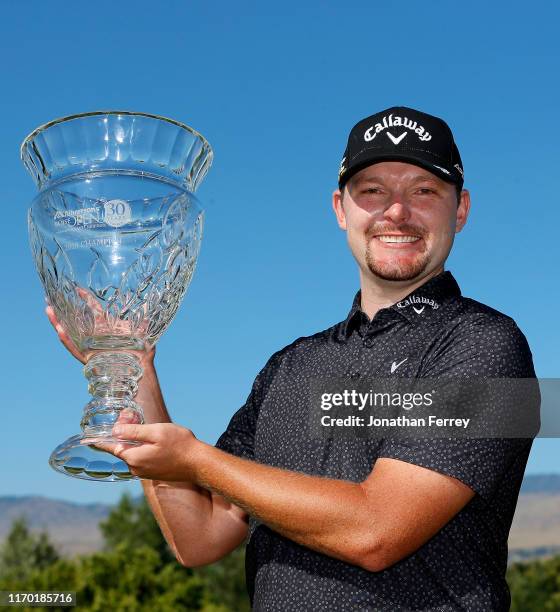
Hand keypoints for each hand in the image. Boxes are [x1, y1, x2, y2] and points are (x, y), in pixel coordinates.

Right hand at [45, 292, 155, 367]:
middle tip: (50, 298)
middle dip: (63, 308)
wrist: (139, 370)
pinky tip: (60, 330)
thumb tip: (148, 304)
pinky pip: (74, 348)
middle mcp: (95, 334)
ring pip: (70, 332)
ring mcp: (90, 345)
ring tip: (49, 310)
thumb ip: (144, 317)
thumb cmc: (141, 352)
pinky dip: (67, 340)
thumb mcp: (144, 331)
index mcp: (106, 326)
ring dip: (58, 322)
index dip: (85, 297)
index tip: (77, 288)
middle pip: (76, 318)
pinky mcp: (88, 357)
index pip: (92, 308)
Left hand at [85, 422, 200, 481]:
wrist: (198, 463)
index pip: (111, 447)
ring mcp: (145, 472)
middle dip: (122, 433)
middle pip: (122, 448)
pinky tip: (152, 439)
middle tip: (128, 416)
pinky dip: (141, 447)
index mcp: (134, 457)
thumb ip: (134, 431)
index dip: (99, 441)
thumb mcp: (156, 432)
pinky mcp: (153, 472)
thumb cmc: (179, 444)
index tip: (87, 439)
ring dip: (133, 440)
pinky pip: (140, 457)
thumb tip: (114, 430)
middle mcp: (136, 468)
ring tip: (142, 425)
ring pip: (132, 452)